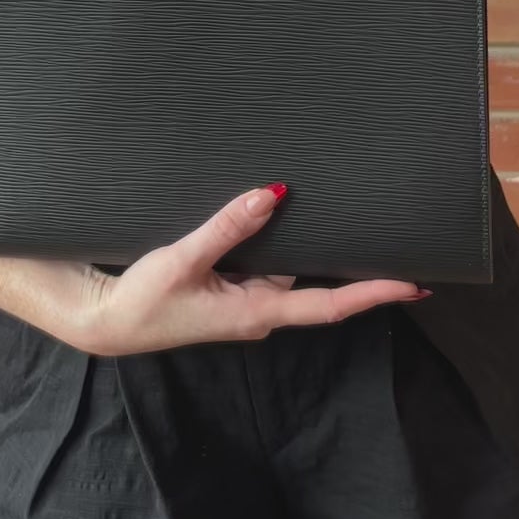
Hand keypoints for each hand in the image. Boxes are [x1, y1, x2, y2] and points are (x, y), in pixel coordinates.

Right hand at [69, 182, 429, 357]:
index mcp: (257, 311)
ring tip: (358, 226)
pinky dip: (291, 250)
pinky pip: (272, 270)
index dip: (375, 294)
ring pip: (297, 277)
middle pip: (323, 291)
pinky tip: (292, 225)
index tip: (413, 284)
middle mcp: (260, 311)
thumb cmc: (142, 301)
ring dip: (325, 258)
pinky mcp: (229, 293)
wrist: (105, 323)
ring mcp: (246, 304)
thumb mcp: (184, 260)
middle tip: (401, 248)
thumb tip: (271, 195)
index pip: (331, 305)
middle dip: (362, 274)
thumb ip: (228, 227)